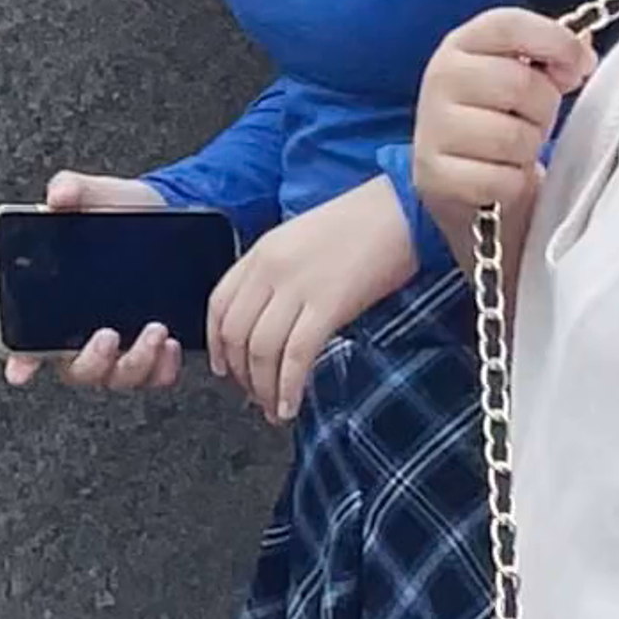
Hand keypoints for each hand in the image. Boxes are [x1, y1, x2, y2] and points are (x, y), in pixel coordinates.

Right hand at [4, 168, 183, 394]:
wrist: (171, 214)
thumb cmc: (123, 210)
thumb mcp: (99, 194)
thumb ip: (74, 190)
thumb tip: (58, 195)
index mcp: (57, 305)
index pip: (27, 342)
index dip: (20, 360)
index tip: (20, 369)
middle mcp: (85, 333)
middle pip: (77, 370)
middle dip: (93, 361)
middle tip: (107, 334)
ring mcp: (121, 346)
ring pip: (118, 377)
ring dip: (136, 361)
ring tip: (155, 329)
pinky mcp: (154, 350)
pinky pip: (155, 376)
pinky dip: (163, 367)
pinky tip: (170, 343)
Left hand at [207, 175, 416, 425]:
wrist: (402, 208)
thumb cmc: (362, 224)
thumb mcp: (303, 240)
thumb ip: (279, 275)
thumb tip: (273, 321)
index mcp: (261, 251)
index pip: (218, 305)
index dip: (216, 345)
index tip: (225, 369)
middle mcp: (271, 269)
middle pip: (236, 334)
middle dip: (241, 375)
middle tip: (255, 396)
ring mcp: (298, 286)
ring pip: (261, 350)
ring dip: (264, 389)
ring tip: (274, 409)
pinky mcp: (329, 304)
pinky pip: (296, 355)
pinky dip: (289, 387)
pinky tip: (291, 406)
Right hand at [410, 7, 595, 264]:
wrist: (459, 176)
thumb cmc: (498, 116)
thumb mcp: (520, 75)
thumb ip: (552, 55)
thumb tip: (583, 52)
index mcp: (462, 44)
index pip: (509, 25)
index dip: (556, 42)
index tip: (582, 66)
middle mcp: (441, 78)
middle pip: (519, 83)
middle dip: (544, 108)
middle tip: (534, 119)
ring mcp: (434, 128)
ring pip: (514, 137)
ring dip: (528, 149)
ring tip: (516, 149)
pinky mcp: (435, 177)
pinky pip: (503, 180)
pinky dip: (515, 185)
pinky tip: (502, 177)